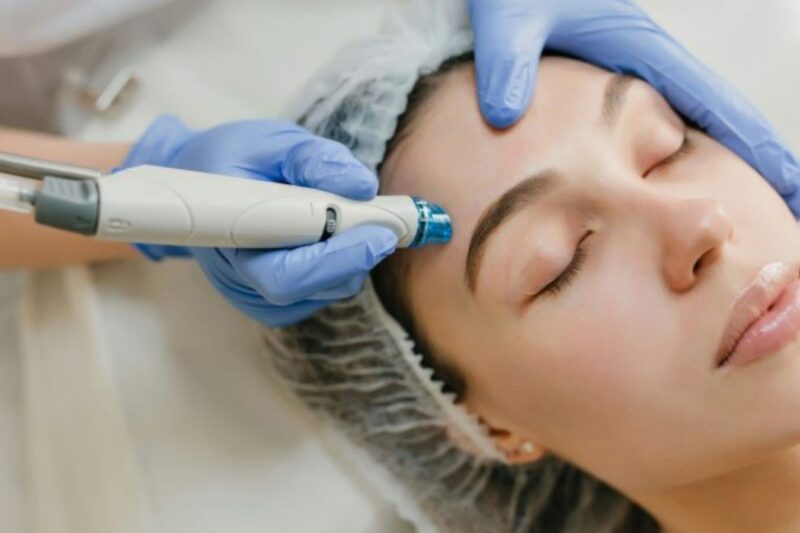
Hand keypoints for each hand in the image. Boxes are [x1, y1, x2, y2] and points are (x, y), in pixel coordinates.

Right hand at [123, 115, 397, 325]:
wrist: (201, 183)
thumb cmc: (235, 159)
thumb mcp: (272, 142)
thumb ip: (315, 159)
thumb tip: (362, 185)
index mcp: (226, 235)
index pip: (283, 272)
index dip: (334, 257)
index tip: (379, 233)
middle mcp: (238, 277)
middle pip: (306, 289)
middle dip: (354, 258)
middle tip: (388, 227)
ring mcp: (254, 296)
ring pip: (321, 292)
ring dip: (351, 258)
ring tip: (360, 219)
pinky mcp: (273, 304)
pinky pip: (321, 294)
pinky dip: (341, 266)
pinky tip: (339, 237)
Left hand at [469, 0, 799, 213]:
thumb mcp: (510, 19)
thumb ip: (510, 60)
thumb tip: (505, 113)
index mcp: (641, 51)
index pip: (715, 106)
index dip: (757, 150)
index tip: (791, 188)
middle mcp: (649, 67)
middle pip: (722, 123)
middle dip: (760, 169)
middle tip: (790, 217)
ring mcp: (635, 81)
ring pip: (696, 129)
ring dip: (728, 169)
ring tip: (753, 217)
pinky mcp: (613, 92)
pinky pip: (662, 131)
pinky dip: (684, 162)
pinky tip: (679, 193)